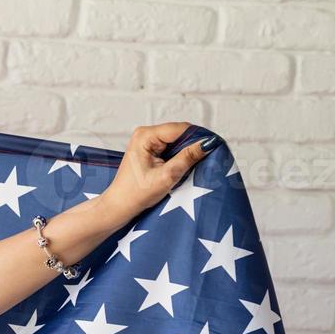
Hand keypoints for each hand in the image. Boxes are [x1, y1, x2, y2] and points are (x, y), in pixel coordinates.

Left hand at [98, 121, 216, 223]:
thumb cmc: (136, 193)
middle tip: (206, 158)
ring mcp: (146, 141)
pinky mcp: (149, 149)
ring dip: (187, 151)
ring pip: (177, 140)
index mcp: (145, 136)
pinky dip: (179, 155)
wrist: (120, 205)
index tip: (214, 147)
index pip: (181, 128)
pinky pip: (171, 147)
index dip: (199, 137)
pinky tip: (183, 166)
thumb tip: (208, 143)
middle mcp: (145, 134)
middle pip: (180, 132)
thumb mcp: (167, 175)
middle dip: (193, 145)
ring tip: (194, 164)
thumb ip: (188, 157)